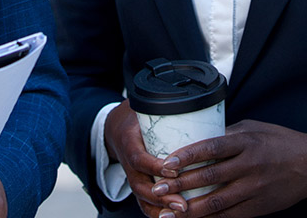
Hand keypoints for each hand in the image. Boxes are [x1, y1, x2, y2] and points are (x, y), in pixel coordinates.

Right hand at [103, 100, 181, 217]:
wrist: (113, 128)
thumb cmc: (135, 115)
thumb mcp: (143, 105)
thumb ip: (163, 104)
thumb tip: (193, 100)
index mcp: (129, 141)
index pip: (139, 158)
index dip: (154, 167)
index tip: (173, 172)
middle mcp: (128, 162)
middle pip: (140, 185)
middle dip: (161, 196)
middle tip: (182, 203)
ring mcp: (131, 175)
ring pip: (141, 197)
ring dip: (160, 208)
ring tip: (181, 213)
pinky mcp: (137, 183)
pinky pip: (143, 203)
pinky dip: (156, 212)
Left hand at [152, 120, 306, 217]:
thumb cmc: (280, 141)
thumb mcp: (253, 128)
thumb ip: (227, 135)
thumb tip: (196, 138)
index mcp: (246, 142)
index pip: (211, 149)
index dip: (186, 157)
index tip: (166, 163)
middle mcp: (250, 167)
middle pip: (209, 178)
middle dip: (180, 185)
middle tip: (157, 188)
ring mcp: (254, 189)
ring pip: (216, 203)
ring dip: (188, 209)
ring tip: (166, 211)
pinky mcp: (258, 208)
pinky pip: (228, 216)